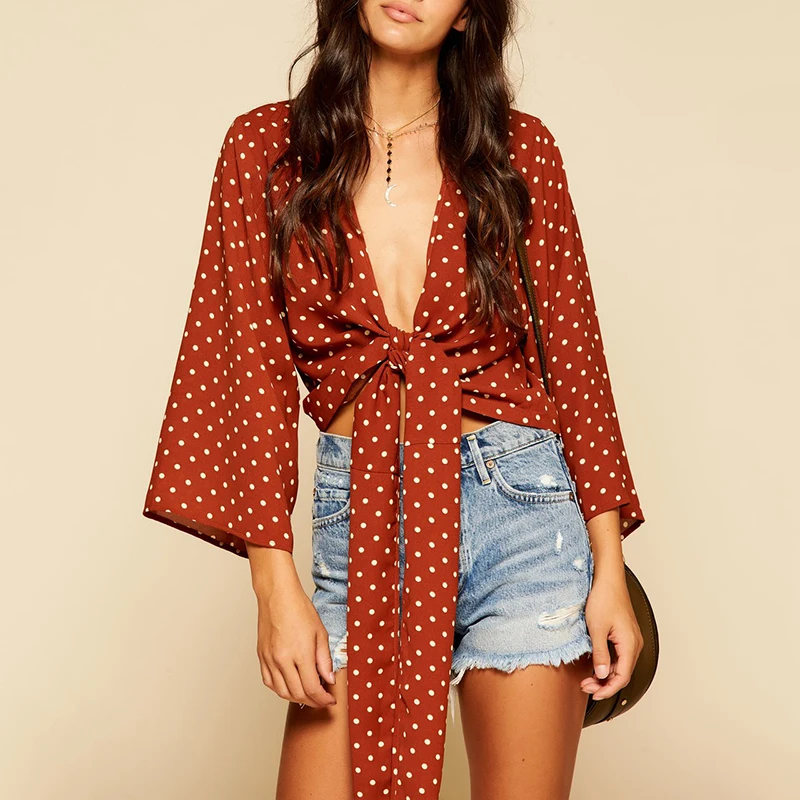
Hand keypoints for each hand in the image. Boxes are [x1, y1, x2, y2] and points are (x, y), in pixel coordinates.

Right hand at [254, 576, 336, 708]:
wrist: (278, 596)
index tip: (330, 700)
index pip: (312, 688)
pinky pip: (269, 682)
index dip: (323, 699)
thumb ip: (325, 660)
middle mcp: (282, 660)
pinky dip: (280, 689)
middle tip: (322, 700)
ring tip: (308, 694)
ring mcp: (269, 660)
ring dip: (296, 698)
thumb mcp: (320, 633)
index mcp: (300, 654)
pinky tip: (290, 686)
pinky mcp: (261, 657)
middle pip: (297, 694)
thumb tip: (329, 680)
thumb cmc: (299, 609)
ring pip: (281, 692)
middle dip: (312, 702)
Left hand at [581, 572, 642, 700]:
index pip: (622, 677)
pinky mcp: (624, 634)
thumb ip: (600, 654)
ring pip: (620, 665)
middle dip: (604, 683)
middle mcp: (634, 644)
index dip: (607, 689)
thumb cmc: (603, 598)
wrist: (607, 578)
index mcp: (630, 644)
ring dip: (604, 674)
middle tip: (585, 686)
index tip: (593, 694)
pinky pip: (618, 655)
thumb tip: (602, 675)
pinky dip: (607, 663)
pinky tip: (595, 664)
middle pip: (622, 673)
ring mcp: (630, 639)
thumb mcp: (596, 629)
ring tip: (587, 678)